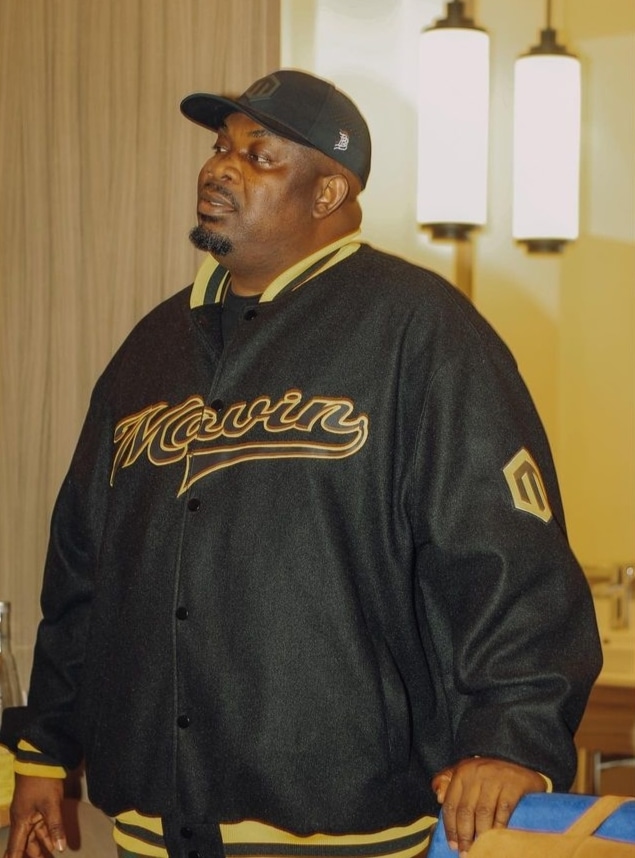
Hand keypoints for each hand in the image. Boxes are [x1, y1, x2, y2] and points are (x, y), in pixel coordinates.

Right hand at [3, 775, 65, 857]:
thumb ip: (55, 827)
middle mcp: (21, 820)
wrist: (40, 759)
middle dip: (33, 856)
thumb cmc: (43, 782)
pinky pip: (39, 826)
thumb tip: (60, 848)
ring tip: (50, 857)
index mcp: (20, 822)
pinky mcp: (36, 808)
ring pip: (33, 837)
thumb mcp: (51, 804)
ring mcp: (28, 814)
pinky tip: (53, 844)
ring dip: (41, 847)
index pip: (14, 849)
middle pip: (24, 845)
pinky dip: (46, 836)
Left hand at [431, 756, 545, 855]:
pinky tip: (496, 838)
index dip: (450, 827)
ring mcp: (495, 778)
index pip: (451, 804)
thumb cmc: (489, 772)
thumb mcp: (466, 772)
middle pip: (465, 810)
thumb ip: (448, 782)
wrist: (519, 760)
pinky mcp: (513, 785)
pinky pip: (503, 811)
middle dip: (464, 835)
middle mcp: (477, 773)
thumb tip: (439, 798)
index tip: (452, 845)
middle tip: (465, 853)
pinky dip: (499, 827)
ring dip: (480, 835)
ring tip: (479, 849)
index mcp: (462, 772)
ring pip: (483, 813)